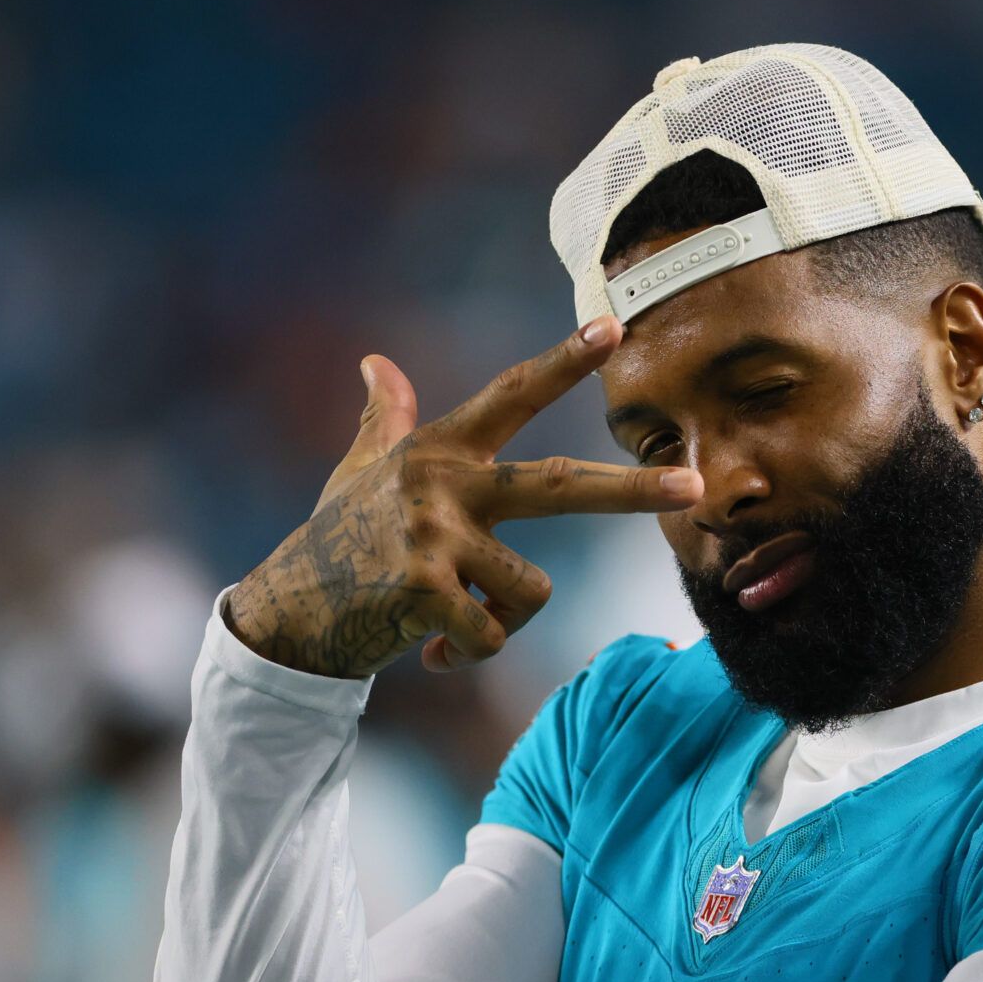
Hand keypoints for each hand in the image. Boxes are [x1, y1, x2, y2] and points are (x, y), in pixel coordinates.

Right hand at [227, 317, 700, 678]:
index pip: (512, 395)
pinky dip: (469, 654)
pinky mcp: (423, 590)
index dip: (564, 360)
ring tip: (455, 622)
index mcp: (440, 452)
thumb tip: (374, 361)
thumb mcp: (357, 474)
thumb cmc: (335, 541)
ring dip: (504, 621)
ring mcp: (433, 537)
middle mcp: (442, 484)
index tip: (614, 326)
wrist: (286, 615)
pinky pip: (492, 635)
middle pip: (561, 485)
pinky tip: (430, 651)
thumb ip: (383, 419)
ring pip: (533, 591)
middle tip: (697, 485)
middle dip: (633, 488)